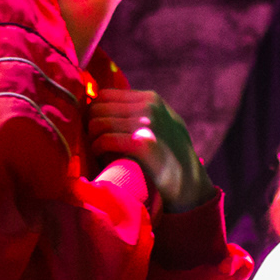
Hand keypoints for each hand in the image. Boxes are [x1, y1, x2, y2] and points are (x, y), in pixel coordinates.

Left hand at [86, 88, 213, 211]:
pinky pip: (104, 140)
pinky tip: (102, 158)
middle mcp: (149, 106)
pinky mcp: (142, 144)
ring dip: (92, 139)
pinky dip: (97, 150)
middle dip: (90, 125)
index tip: (95, 128)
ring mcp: (147, 123)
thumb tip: (103, 102)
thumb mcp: (163, 123)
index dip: (94, 112)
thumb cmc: (172, 156)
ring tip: (98, 151)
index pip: (105, 95)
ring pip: (97, 123)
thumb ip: (141, 112)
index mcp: (151, 98)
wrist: (190, 185)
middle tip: (93, 141)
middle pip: (97, 107)